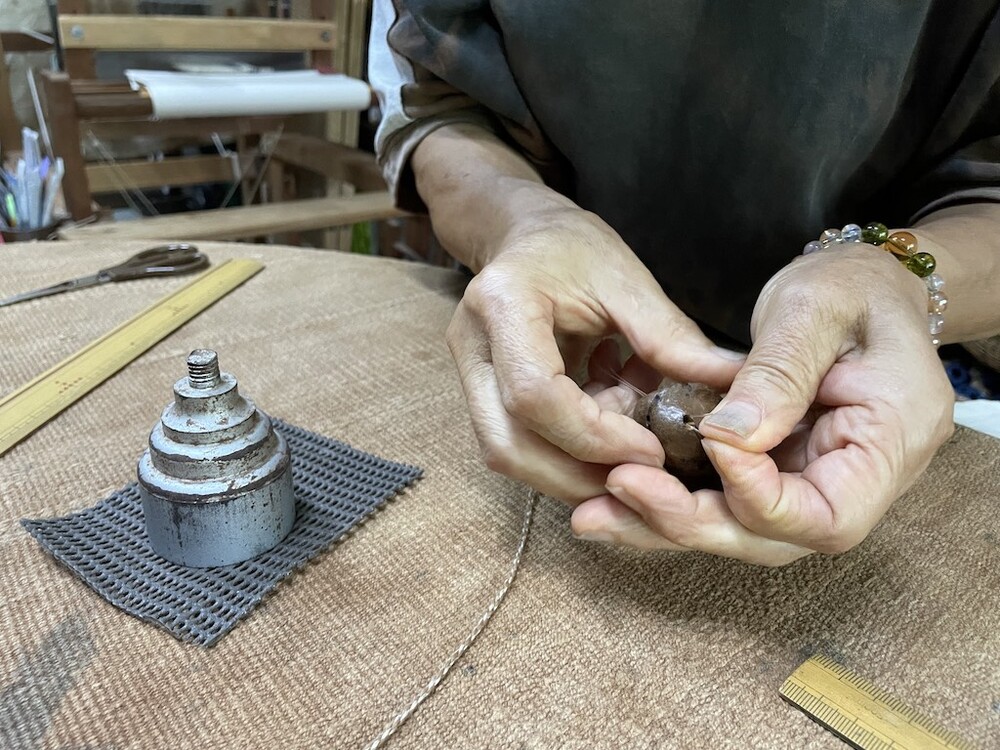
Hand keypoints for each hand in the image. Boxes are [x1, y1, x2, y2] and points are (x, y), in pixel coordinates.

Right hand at [446, 197, 743, 502]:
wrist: (524, 235)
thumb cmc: (573, 247)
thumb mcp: (627, 280)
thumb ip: (671, 338)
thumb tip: (731, 387)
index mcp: (503, 303)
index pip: (534, 394)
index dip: (594, 435)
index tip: (650, 449)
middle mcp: (470, 345)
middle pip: (508, 443)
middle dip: (579, 474)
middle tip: (643, 476)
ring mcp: (467, 374)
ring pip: (505, 454)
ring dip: (572, 471)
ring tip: (626, 449)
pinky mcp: (479, 395)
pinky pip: (516, 445)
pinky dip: (566, 453)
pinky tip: (605, 426)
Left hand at [571, 243, 954, 564]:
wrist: (863, 284)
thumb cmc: (853, 286)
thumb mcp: (816, 310)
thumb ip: (778, 374)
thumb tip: (727, 440)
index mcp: (891, 445)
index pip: (827, 516)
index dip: (759, 498)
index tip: (710, 445)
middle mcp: (854, 482)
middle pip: (772, 538)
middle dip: (690, 522)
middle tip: (619, 489)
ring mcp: (813, 482)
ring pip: (739, 529)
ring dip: (664, 524)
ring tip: (593, 513)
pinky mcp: (775, 472)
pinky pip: (723, 501)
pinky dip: (670, 501)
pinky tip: (614, 494)